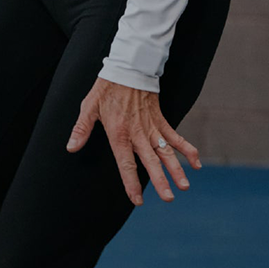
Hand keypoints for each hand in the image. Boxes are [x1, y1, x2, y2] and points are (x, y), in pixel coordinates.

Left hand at [66, 77, 201, 204]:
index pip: (126, 163)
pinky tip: (196, 163)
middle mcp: (138, 133)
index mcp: (119, 133)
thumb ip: (81, 129)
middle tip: (168, 198)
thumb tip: (71, 147)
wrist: (128, 68)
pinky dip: (187, 149)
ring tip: (184, 186)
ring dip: (176, 169)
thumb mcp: (89, 107)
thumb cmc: (107, 88)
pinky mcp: (160, 120)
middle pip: (151, 162)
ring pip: (166, 152)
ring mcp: (152, 127)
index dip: (131, 183)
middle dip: (160, 181)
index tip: (136, 199)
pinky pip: (175, 137)